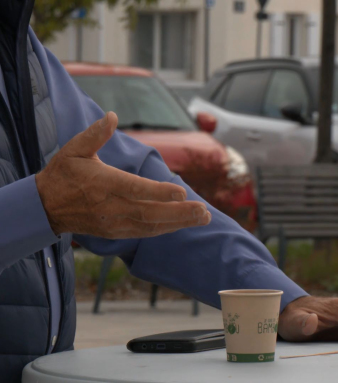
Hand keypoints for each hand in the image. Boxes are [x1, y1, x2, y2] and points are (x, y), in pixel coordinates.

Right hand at [36, 112, 210, 237]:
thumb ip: (95, 134)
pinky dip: (165, 229)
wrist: (45, 207)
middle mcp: (111, 207)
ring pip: (151, 225)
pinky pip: (144, 232)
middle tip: (204, 212)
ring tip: (202, 218)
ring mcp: (114, 222)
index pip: (135, 189)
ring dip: (178, 223)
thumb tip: (112, 115)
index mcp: (103, 184)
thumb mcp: (74, 149)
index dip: (159, 192)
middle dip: (179, 213)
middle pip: (150, 212)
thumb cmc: (63, 174)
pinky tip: (182, 224)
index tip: (181, 192)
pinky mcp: (115, 232)